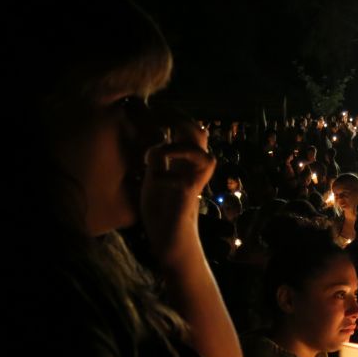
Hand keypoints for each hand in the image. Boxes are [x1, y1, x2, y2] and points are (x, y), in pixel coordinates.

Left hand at [141, 128, 214, 269]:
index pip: (188, 130)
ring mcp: (194, 184)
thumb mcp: (153, 182)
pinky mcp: (188, 199)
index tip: (153, 112)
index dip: (175, 116)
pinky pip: (186, 181)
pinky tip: (155, 180)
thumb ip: (157, 164)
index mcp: (183, 164)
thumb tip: (154, 145)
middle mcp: (193, 171)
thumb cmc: (162, 216)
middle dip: (178, 124)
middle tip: (155, 124)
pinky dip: (170, 176)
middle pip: (199, 135)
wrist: (172, 245)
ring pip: (204, 156)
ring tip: (156, 156)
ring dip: (179, 150)